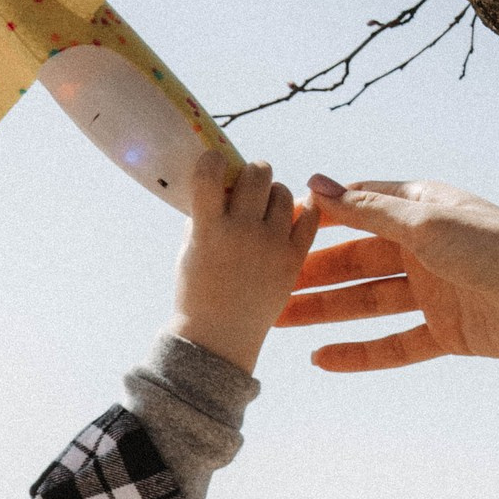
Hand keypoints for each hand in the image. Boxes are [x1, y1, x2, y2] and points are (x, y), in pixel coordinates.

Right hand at [173, 152, 319, 376]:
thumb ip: (204, 214)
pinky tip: (295, 212)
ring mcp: (270, 246)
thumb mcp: (189, 248)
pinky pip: (309, 219)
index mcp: (208, 229)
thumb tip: (225, 184)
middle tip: (249, 183)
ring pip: (284, 193)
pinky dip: (305, 209)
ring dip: (274, 192)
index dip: (213, 161)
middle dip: (251, 172)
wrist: (218, 338)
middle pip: (256, 174)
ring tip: (265, 207)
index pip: (210, 174)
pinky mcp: (293, 261)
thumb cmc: (196, 290)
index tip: (214, 164)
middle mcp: (241, 233)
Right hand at [281, 177, 498, 411]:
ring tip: (277, 321)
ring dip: (325, 312)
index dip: (316, 219)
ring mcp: (436, 290)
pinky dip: (362, 353)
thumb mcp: (427, 223)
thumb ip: (368, 211)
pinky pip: (395, 344)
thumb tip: (314, 185)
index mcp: (421, 208)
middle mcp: (425, 246)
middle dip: (310, 274)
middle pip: (355, 260)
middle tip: (261, 287)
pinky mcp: (449, 331)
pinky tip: (323, 359)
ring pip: (368, 302)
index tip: (270, 229)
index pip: (357, 208)